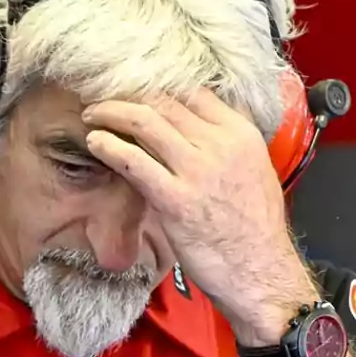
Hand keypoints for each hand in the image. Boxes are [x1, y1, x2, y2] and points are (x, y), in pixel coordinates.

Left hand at [83, 90, 315, 344]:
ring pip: (145, 121)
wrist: (262, 272)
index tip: (137, 87)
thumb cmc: (256, 229)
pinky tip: (95, 143)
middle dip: (128, 94)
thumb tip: (198, 127)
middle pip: (165, 100)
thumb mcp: (256, 170)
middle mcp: (221, 144)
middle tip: (106, 98)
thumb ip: (228, 144)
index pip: (194, 90)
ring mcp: (198, 170)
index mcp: (242, 133)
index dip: (159, 84)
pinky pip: (134, 162)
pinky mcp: (176, 200)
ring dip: (111, 113)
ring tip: (93, 115)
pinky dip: (109, 147)